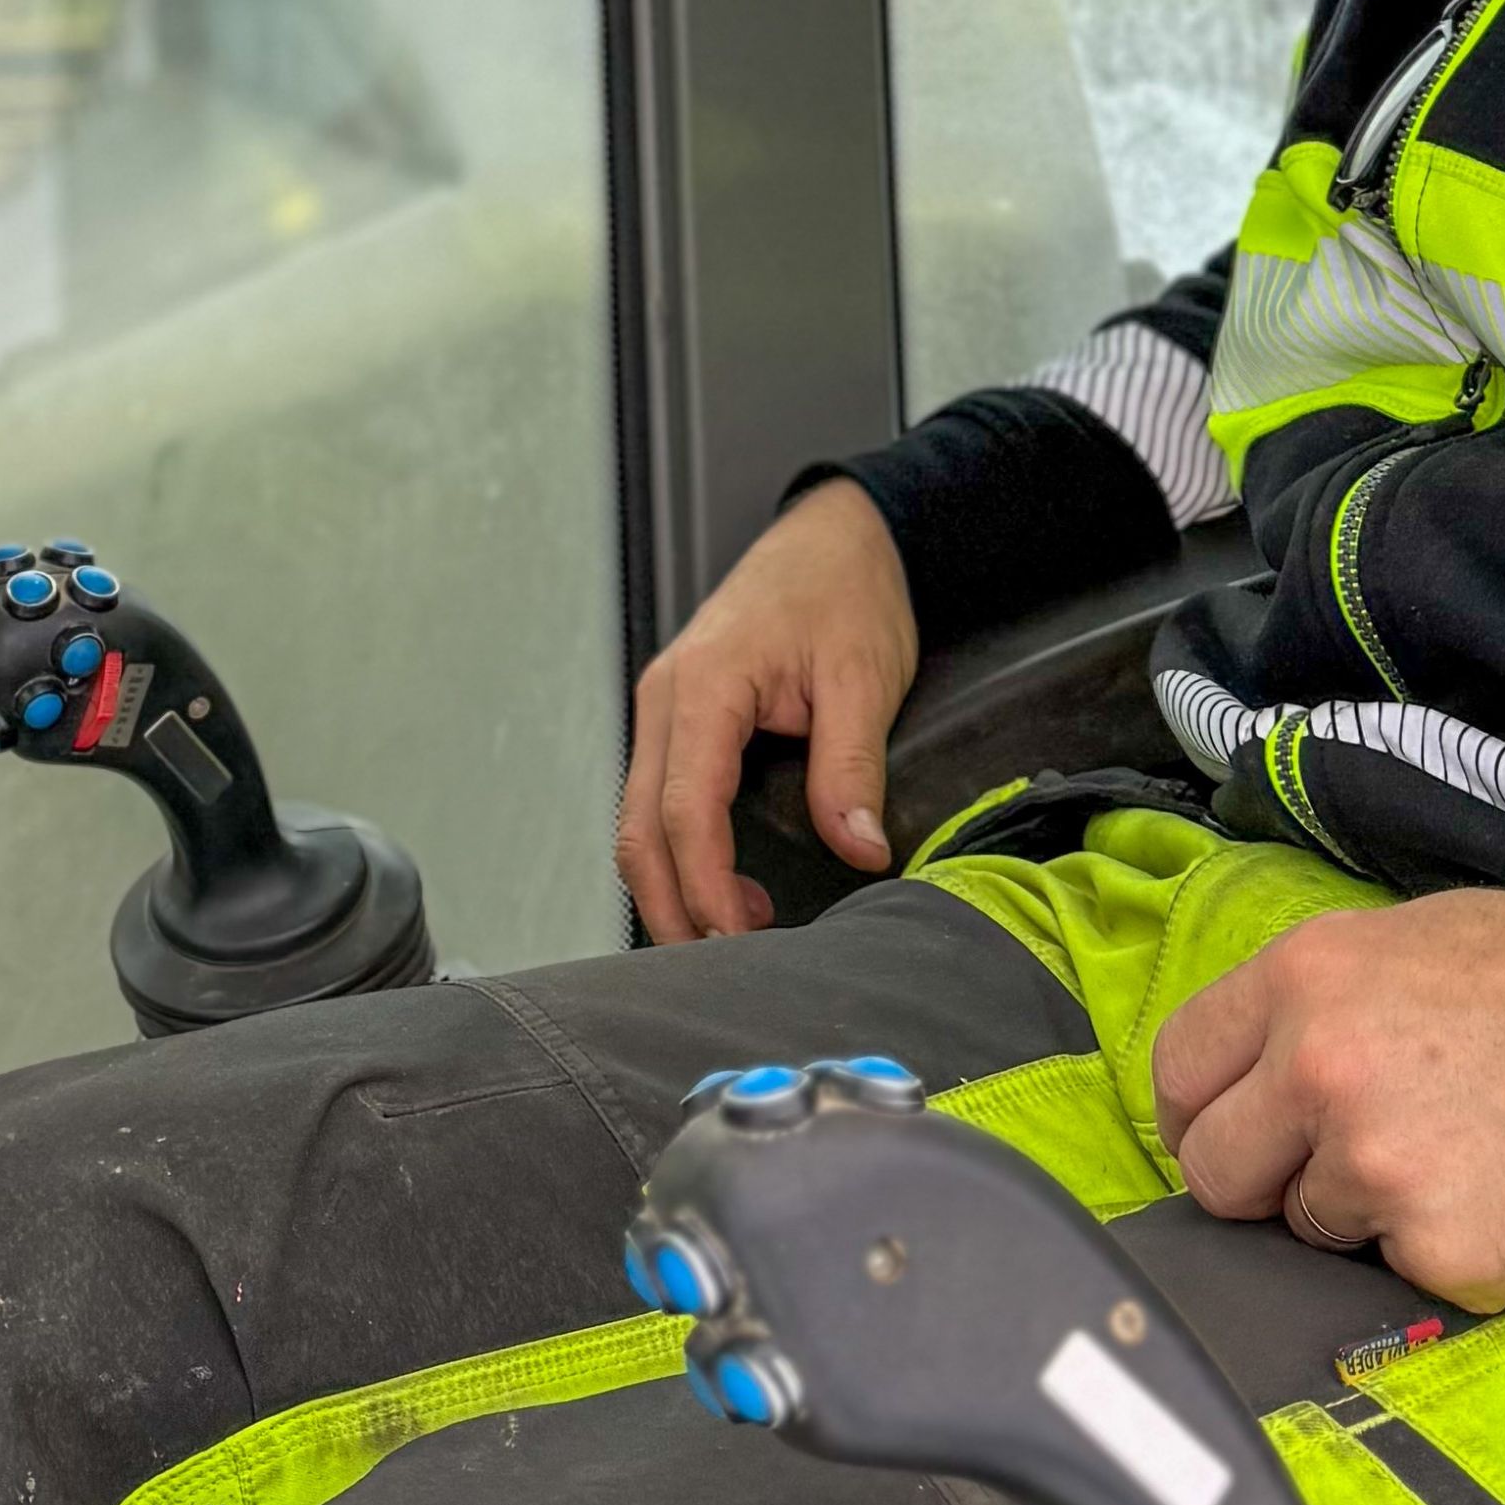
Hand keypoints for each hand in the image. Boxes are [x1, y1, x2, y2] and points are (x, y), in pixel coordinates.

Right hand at [619, 482, 919, 942]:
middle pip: (640, 830)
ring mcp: (664, 708)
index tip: (745, 939)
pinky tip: (728, 886)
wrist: (835, 536)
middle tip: (724, 969)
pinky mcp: (678, 719)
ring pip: (639, 821)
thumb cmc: (845, 590)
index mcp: (703, 686)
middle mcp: (665, 698)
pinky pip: (657, 800)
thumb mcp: (865, 677)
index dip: (709, 887)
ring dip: (673, 887)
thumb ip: (852, 768)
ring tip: (736, 935)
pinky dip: (678, 855)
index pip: (686, 811)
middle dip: (673, 908)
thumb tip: (858, 851)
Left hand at [1150, 878, 1504, 1311]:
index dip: (1200, 1119)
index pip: (1179, 1071)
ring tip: (1482, 1164)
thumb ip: (1334, 1006)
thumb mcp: (1432, 942)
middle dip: (1266, 1187)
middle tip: (1345, 1178)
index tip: (1228, 1143)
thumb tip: (1277, 1069)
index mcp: (1310, 979)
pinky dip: (1460, 1253)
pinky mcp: (1447, 1254)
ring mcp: (1379, 1170)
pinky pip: (1413, 1273)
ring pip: (1320, 1230)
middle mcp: (1321, 1071)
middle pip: (1218, 1173)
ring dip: (1380, 1217)